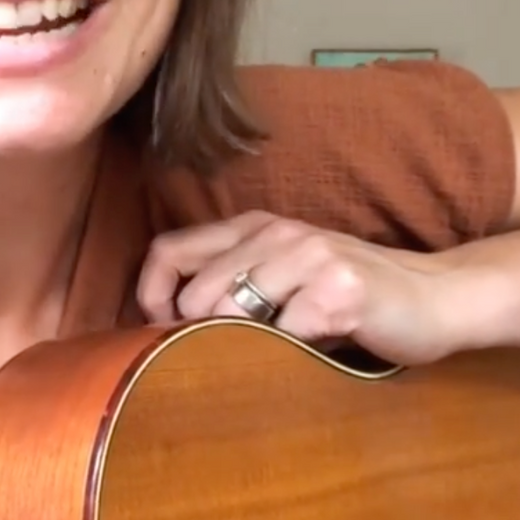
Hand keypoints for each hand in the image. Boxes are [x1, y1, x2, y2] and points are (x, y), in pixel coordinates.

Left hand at [136, 211, 474, 365]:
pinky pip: (285, 334)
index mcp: (250, 226)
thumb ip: (230, 280)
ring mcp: (308, 256)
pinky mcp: (338, 290)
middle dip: (197, 335)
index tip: (157, 329)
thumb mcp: (280, 270)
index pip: (168, 249)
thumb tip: (162, 317)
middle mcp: (274, 232)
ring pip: (233, 313)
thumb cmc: (342, 289)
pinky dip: (288, 354)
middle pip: (197, 292)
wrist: (432, 293)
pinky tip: (311, 349)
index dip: (150, 293)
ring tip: (268, 352)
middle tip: (217, 356)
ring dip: (242, 346)